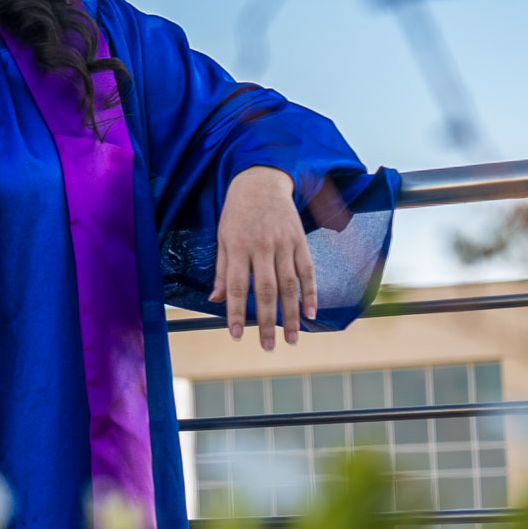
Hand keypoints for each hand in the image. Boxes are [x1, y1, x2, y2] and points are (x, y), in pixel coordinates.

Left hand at [209, 165, 316, 349]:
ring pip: (289, 285)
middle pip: (266, 290)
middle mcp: (262, 247)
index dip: (236, 312)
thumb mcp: (222, 237)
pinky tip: (310, 314)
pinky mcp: (300, 242)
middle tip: (267, 346)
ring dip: (290, 315)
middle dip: (267, 321)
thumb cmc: (237, 213)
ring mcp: (284, 244)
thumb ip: (223, 270)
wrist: (261, 182)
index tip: (235, 335)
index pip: (238, 286)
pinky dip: (311, 294)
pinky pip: (308, 272)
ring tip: (290, 339)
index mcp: (238, 246)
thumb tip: (216, 300)